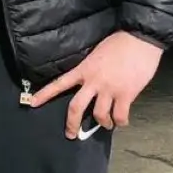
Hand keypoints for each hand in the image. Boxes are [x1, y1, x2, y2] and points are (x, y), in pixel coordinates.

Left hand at [28, 30, 162, 136]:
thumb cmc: (120, 42)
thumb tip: (92, 84)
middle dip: (71, 124)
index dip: (45, 94)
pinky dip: (121, 121)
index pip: (60, 83)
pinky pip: (120, 115)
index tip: (32, 103)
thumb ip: (92, 70)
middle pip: (76, 107)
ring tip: (106, 124)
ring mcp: (110, 89)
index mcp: (84, 69)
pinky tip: (122, 121)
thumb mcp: (98, 53)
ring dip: (103, 123)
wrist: (141, 38)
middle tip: (71, 134)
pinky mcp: (126, 94)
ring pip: (99, 115)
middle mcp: (93, 81)